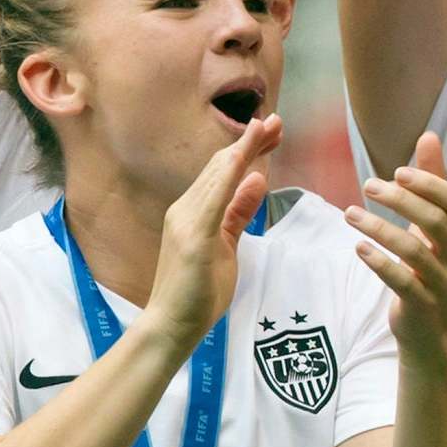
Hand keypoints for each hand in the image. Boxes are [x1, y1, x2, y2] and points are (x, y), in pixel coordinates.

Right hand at [142, 114, 280, 350]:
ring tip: (268, 128)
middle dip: (250, 141)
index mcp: (193, 211)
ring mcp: (185, 221)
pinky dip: (229, 177)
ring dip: (244, 149)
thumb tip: (256, 180)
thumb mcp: (226, 246)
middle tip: (276, 120)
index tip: (270, 130)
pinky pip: (213, 200)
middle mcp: (185, 208)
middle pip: (222, 166)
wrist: (170, 326)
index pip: (223, 171)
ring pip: (218, 175)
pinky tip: (245, 162)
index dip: (247, 148)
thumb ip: (238, 213)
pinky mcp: (192, 238)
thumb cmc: (196, 291)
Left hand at [346, 132, 446, 361]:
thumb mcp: (433, 225)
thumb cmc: (430, 266)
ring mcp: (444, 283)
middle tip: (368, 184)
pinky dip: (379, 261)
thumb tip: (428, 135)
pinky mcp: (423, 305)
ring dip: (378, 227)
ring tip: (349, 214)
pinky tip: (358, 247)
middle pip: (434, 221)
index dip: (429, 183)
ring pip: (413, 250)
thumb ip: (433, 181)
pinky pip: (401, 281)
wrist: (430, 331)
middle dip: (400, 200)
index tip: (398, 171)